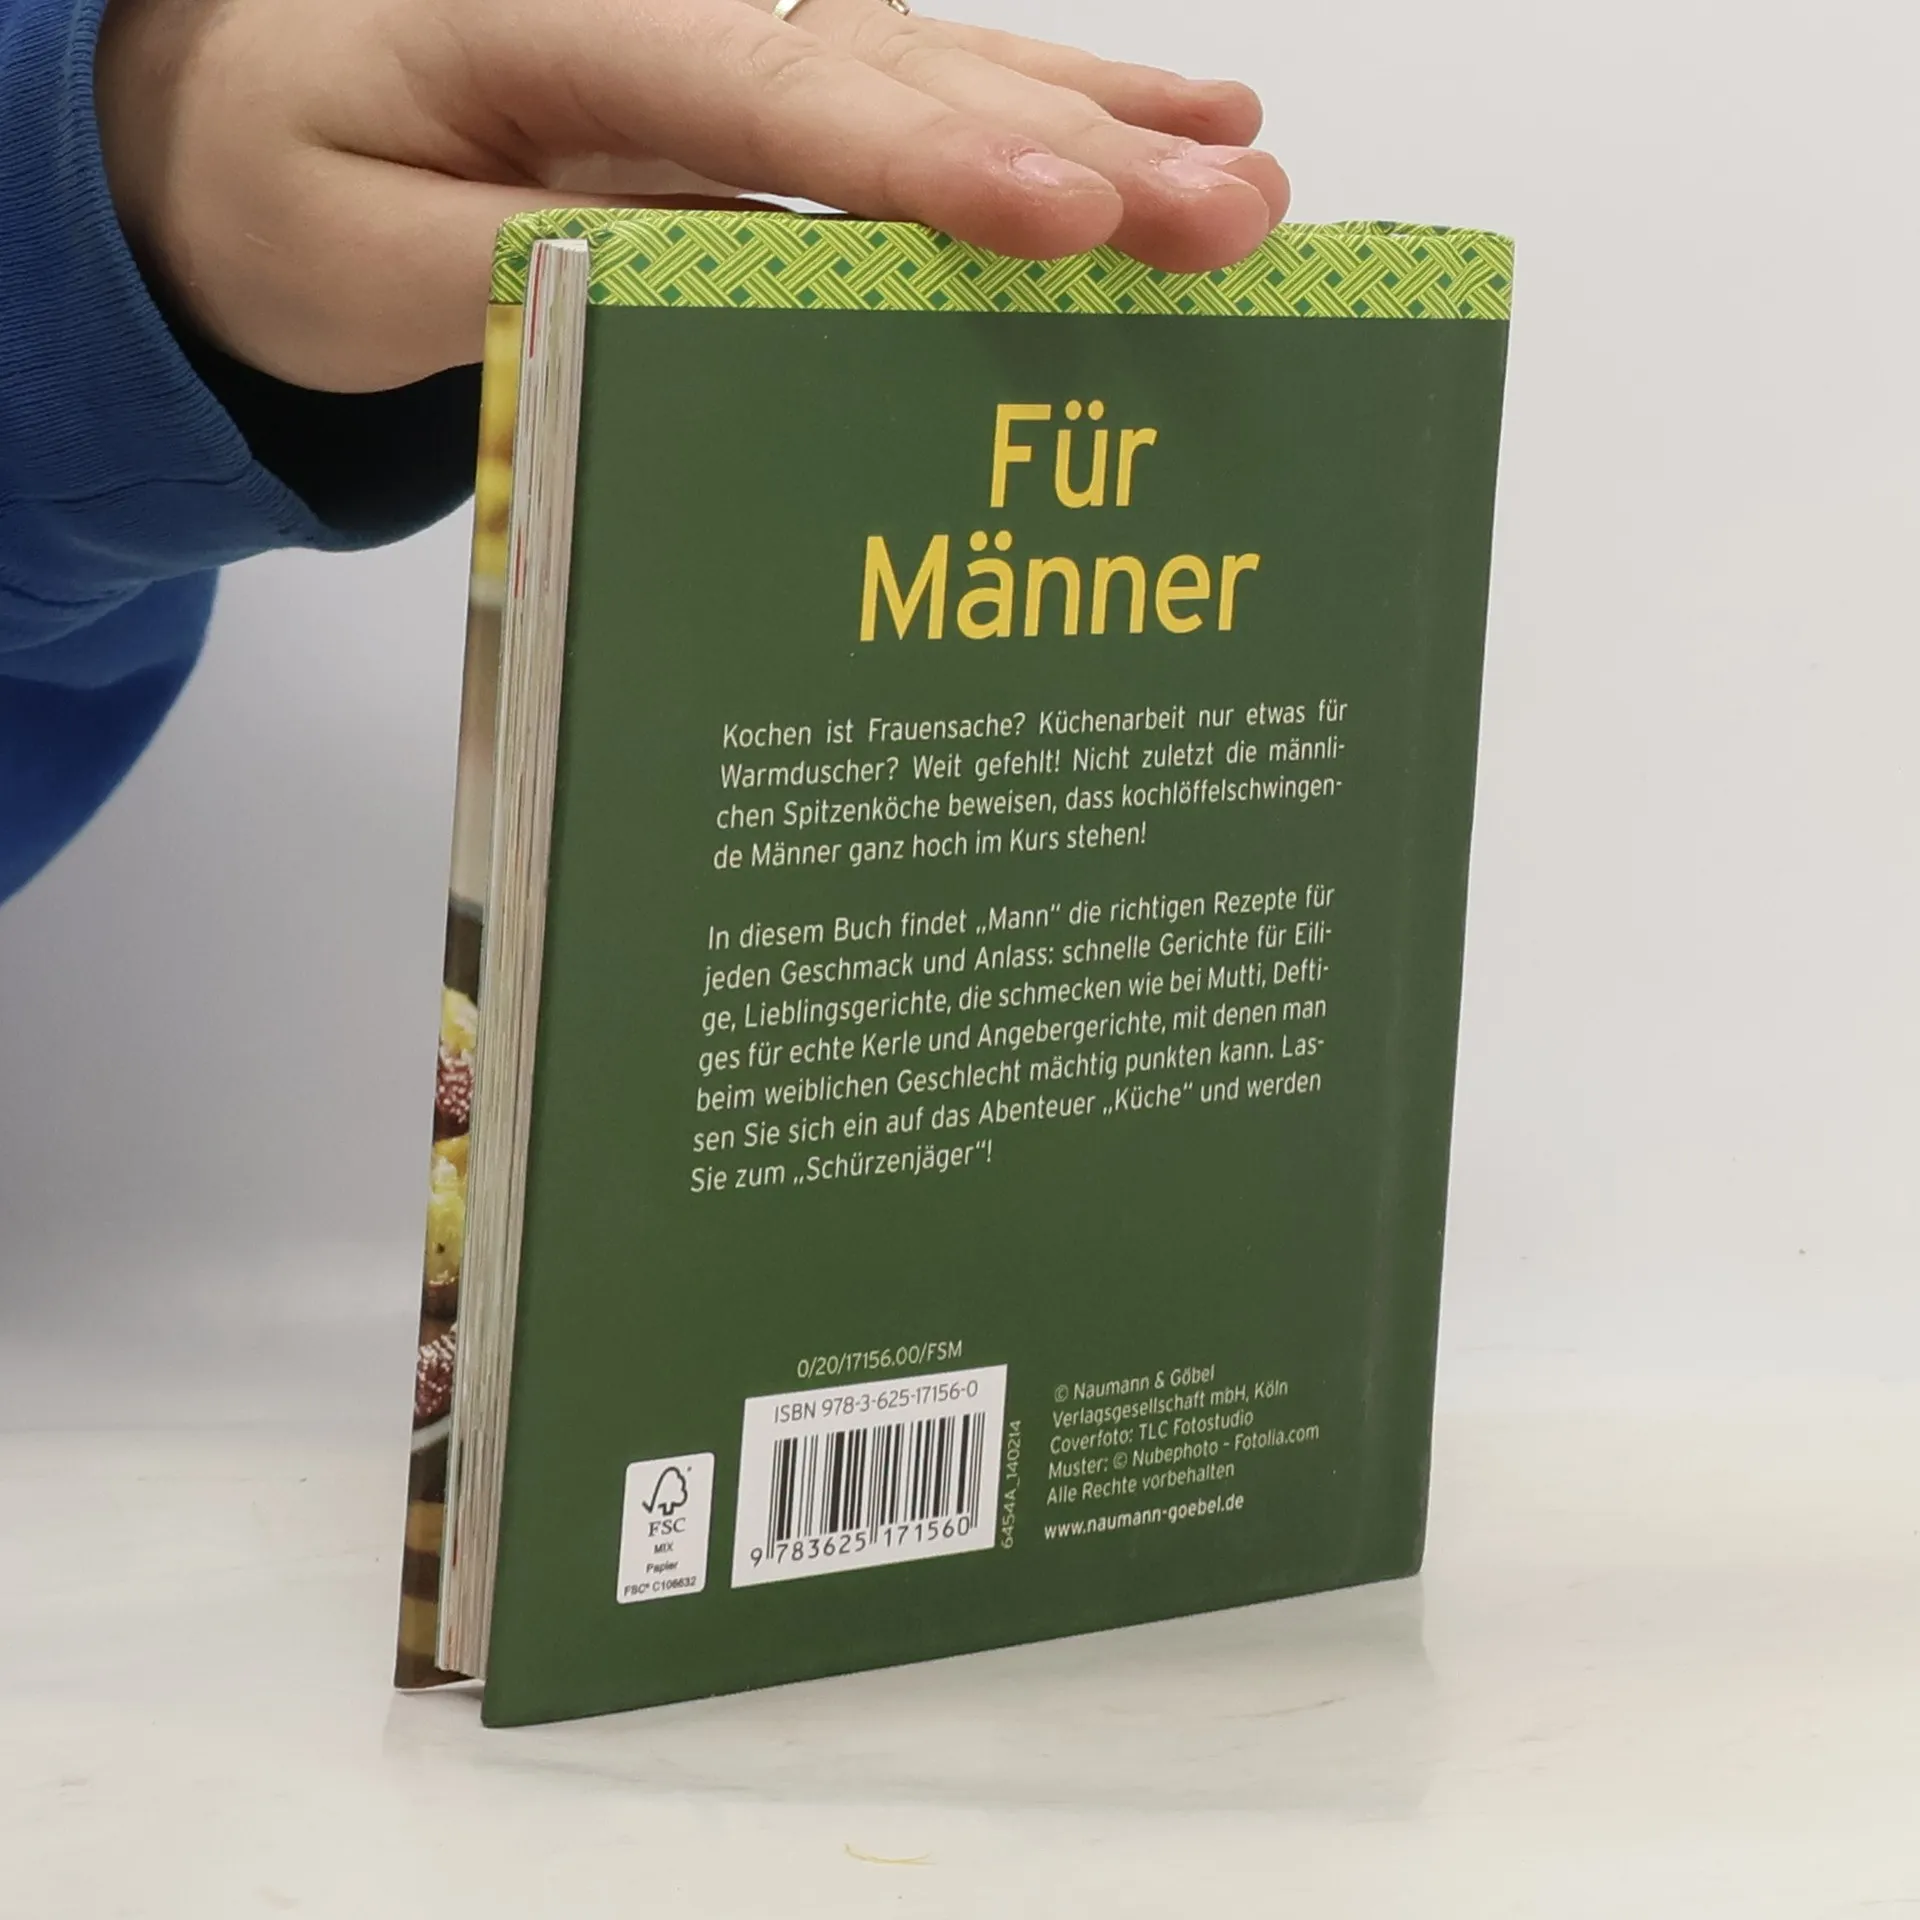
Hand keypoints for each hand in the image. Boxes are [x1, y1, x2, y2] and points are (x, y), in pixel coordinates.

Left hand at [94, 0, 1287, 392]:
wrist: (255, 111)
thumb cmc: (291, 182)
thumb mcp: (364, 256)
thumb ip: (535, 264)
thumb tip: (731, 284)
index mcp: (560, 22)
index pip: (772, 97)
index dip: (930, 166)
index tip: (1069, 219)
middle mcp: (677, 8)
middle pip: (899, 76)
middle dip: (1075, 151)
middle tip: (1229, 221)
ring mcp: (733, 38)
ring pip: (939, 68)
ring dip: (1101, 119)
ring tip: (1248, 173)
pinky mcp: (763, 86)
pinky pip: (917, 91)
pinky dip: (1045, 105)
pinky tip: (1162, 116)